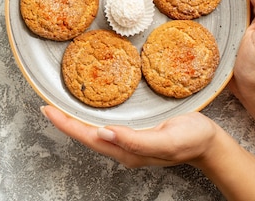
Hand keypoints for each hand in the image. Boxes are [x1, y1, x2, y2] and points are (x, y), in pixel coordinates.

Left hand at [41, 106, 217, 167]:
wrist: (210, 144)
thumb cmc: (192, 139)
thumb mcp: (167, 139)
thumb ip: (136, 140)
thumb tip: (105, 133)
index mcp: (127, 150)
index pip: (87, 136)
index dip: (65, 124)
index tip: (48, 109)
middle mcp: (122, 148)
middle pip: (84, 135)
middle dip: (63, 121)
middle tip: (45, 104)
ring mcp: (126, 142)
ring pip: (91, 132)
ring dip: (73, 120)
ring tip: (57, 106)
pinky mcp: (132, 135)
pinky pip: (102, 127)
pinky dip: (88, 117)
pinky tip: (84, 109)